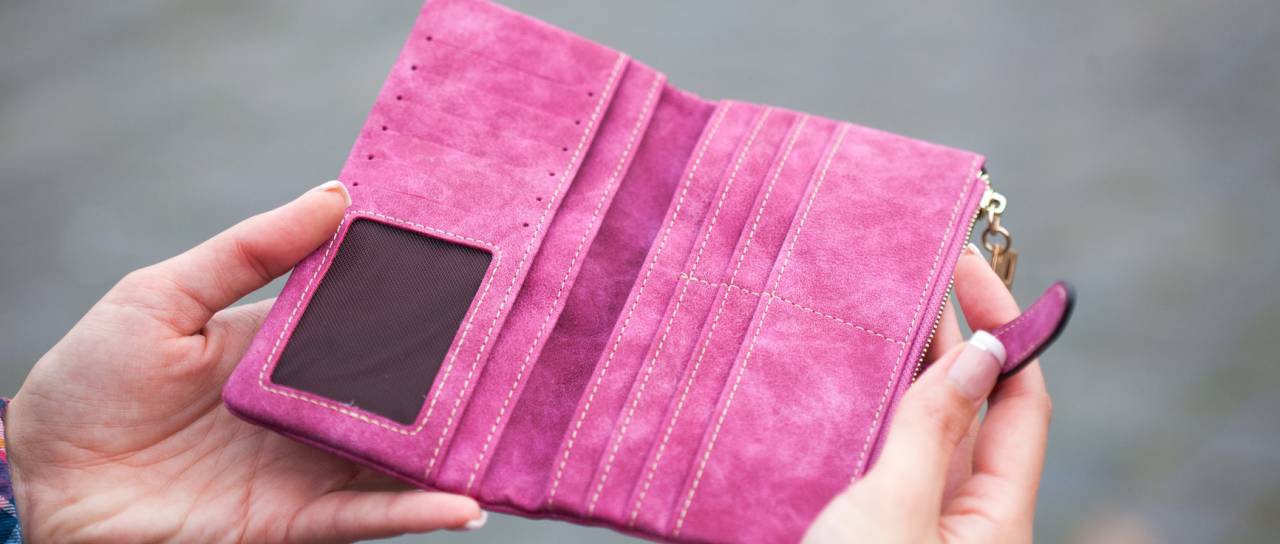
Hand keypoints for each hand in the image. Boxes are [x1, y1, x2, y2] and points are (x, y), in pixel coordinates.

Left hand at [5, 182, 484, 542]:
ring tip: (514, 428)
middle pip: (399, 387)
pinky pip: (365, 516)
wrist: (45, 483)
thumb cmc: (89, 380)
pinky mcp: (293, 518)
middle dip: (457, 372)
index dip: (419, 296)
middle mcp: (309, 404)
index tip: (480, 267)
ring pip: (398, 452)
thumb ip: (249, 250)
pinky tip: (463, 503)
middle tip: (525, 346)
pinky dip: (416, 511)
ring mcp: (306, 463)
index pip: (369, 315)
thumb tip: (335, 195)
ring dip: (452, 446)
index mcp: (285, 344)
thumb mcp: (163, 293)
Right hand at [804, 245, 1051, 543]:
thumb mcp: (893, 508)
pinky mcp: (867, 532)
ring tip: (869, 315)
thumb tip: (981, 351)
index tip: (962, 266)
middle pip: (968, 412)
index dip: (1006, 329)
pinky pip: (877, 462)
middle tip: (909, 275)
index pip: (1022, 402)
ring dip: (898, 378)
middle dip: (945, 341)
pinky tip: (830, 388)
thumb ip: (932, 431)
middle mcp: (961, 519)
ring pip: (917, 437)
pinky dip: (862, 419)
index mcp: (994, 519)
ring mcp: (914, 525)